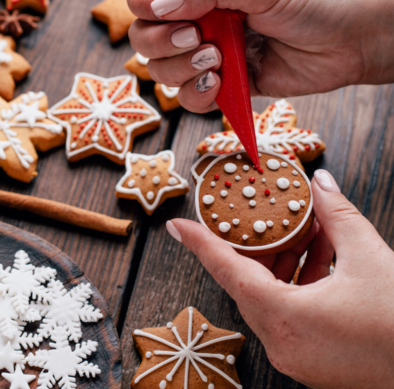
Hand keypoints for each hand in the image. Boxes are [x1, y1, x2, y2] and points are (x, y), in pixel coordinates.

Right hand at [125, 0, 393, 112]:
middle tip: (196, 39)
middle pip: (143, 34)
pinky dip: (196, 95)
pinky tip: (221, 83)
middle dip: (161, 42)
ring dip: (181, 70)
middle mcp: (199, 16)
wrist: (358, 36)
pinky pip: (188, 98)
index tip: (162, 12)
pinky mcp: (225, 84)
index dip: (141, 0)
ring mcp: (208, 51)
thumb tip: (158, 7)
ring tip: (217, 61)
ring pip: (160, 70)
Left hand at [165, 169, 393, 387]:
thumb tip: (321, 183)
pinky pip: (290, 318)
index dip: (202, 244)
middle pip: (250, 285)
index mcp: (285, 317)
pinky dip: (298, 289)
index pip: (228, 271)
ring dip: (284, 266)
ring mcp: (296, 358)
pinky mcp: (313, 364)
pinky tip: (322, 261)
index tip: (177, 225)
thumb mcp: (371, 259)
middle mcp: (282, 343)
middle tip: (263, 217)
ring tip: (308, 233)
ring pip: (271, 301)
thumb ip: (338, 216)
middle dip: (259, 248)